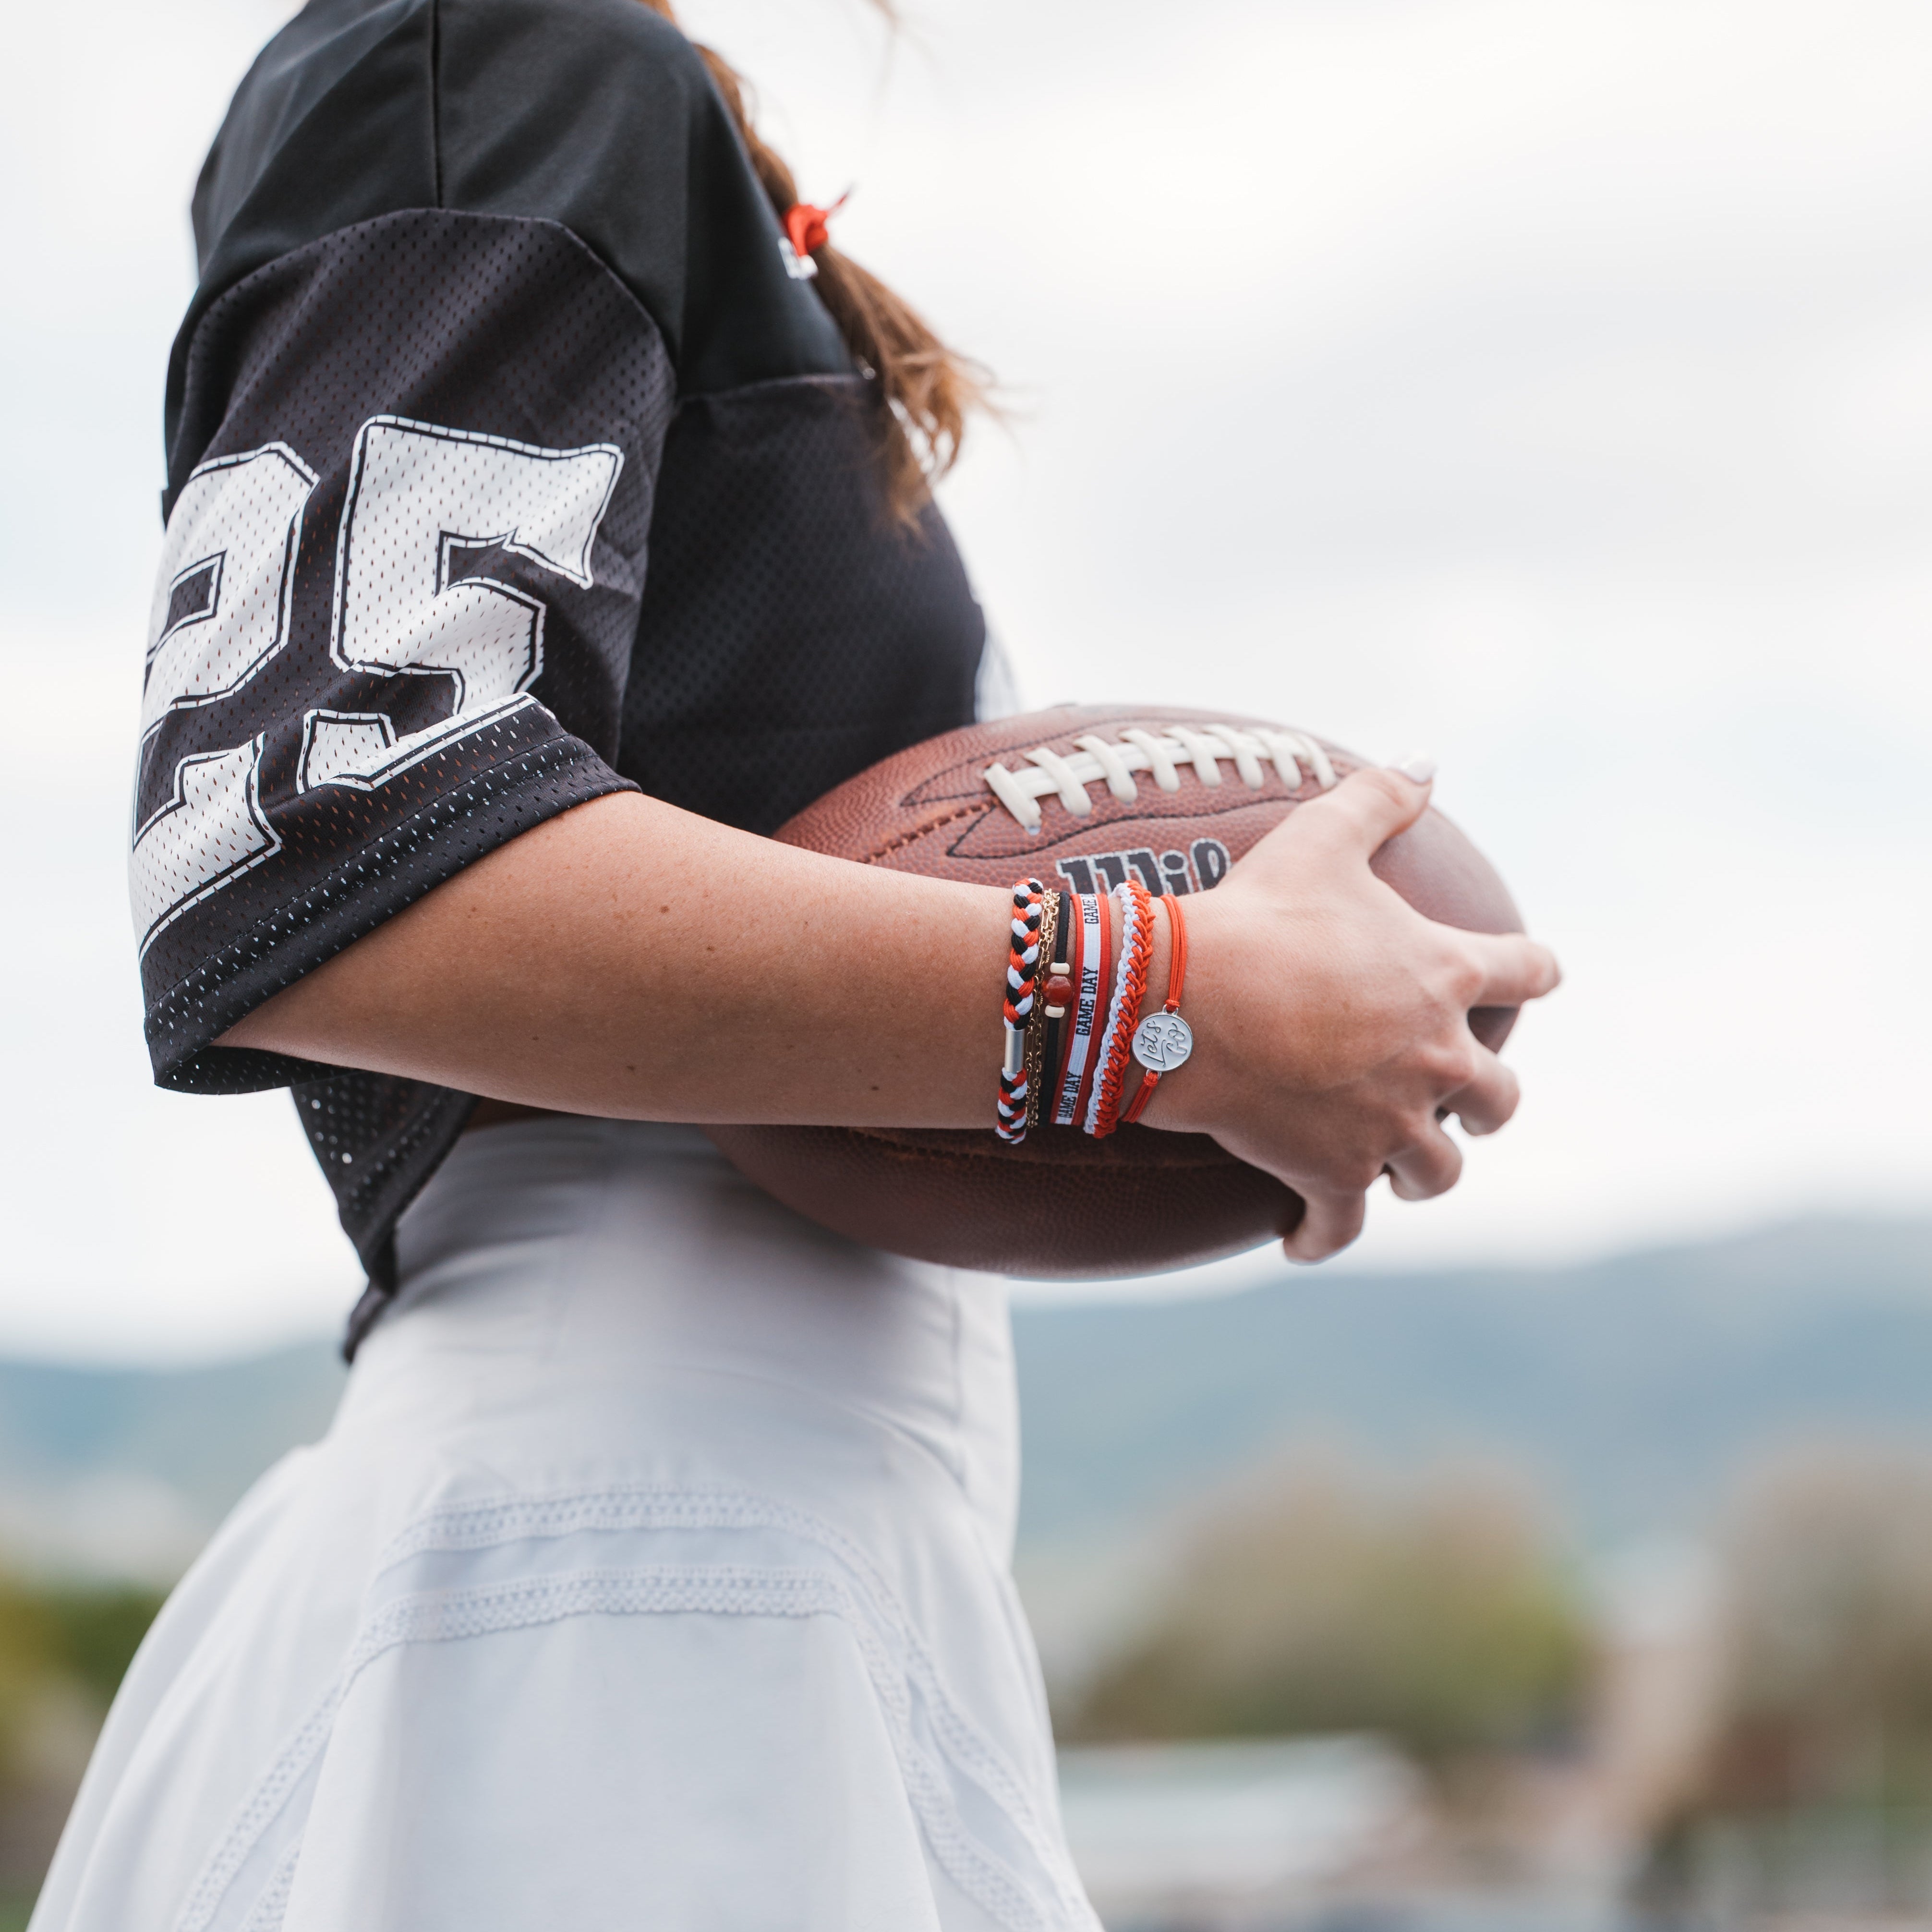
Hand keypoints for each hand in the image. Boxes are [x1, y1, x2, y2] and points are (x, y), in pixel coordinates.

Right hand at [1142, 765, 1560, 1260]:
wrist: (1184, 1004)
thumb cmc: (1256, 918)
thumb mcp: (1319, 838)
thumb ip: (1379, 798)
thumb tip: (1426, 760)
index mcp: (1445, 978)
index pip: (1528, 973)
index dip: (1535, 972)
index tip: (1538, 977)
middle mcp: (1435, 1062)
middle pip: (1497, 1099)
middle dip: (1486, 1102)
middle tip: (1464, 1102)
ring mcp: (1388, 1127)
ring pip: (1435, 1173)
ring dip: (1421, 1173)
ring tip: (1397, 1174)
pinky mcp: (1334, 1175)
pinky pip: (1341, 1226)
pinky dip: (1324, 1237)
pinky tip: (1305, 1242)